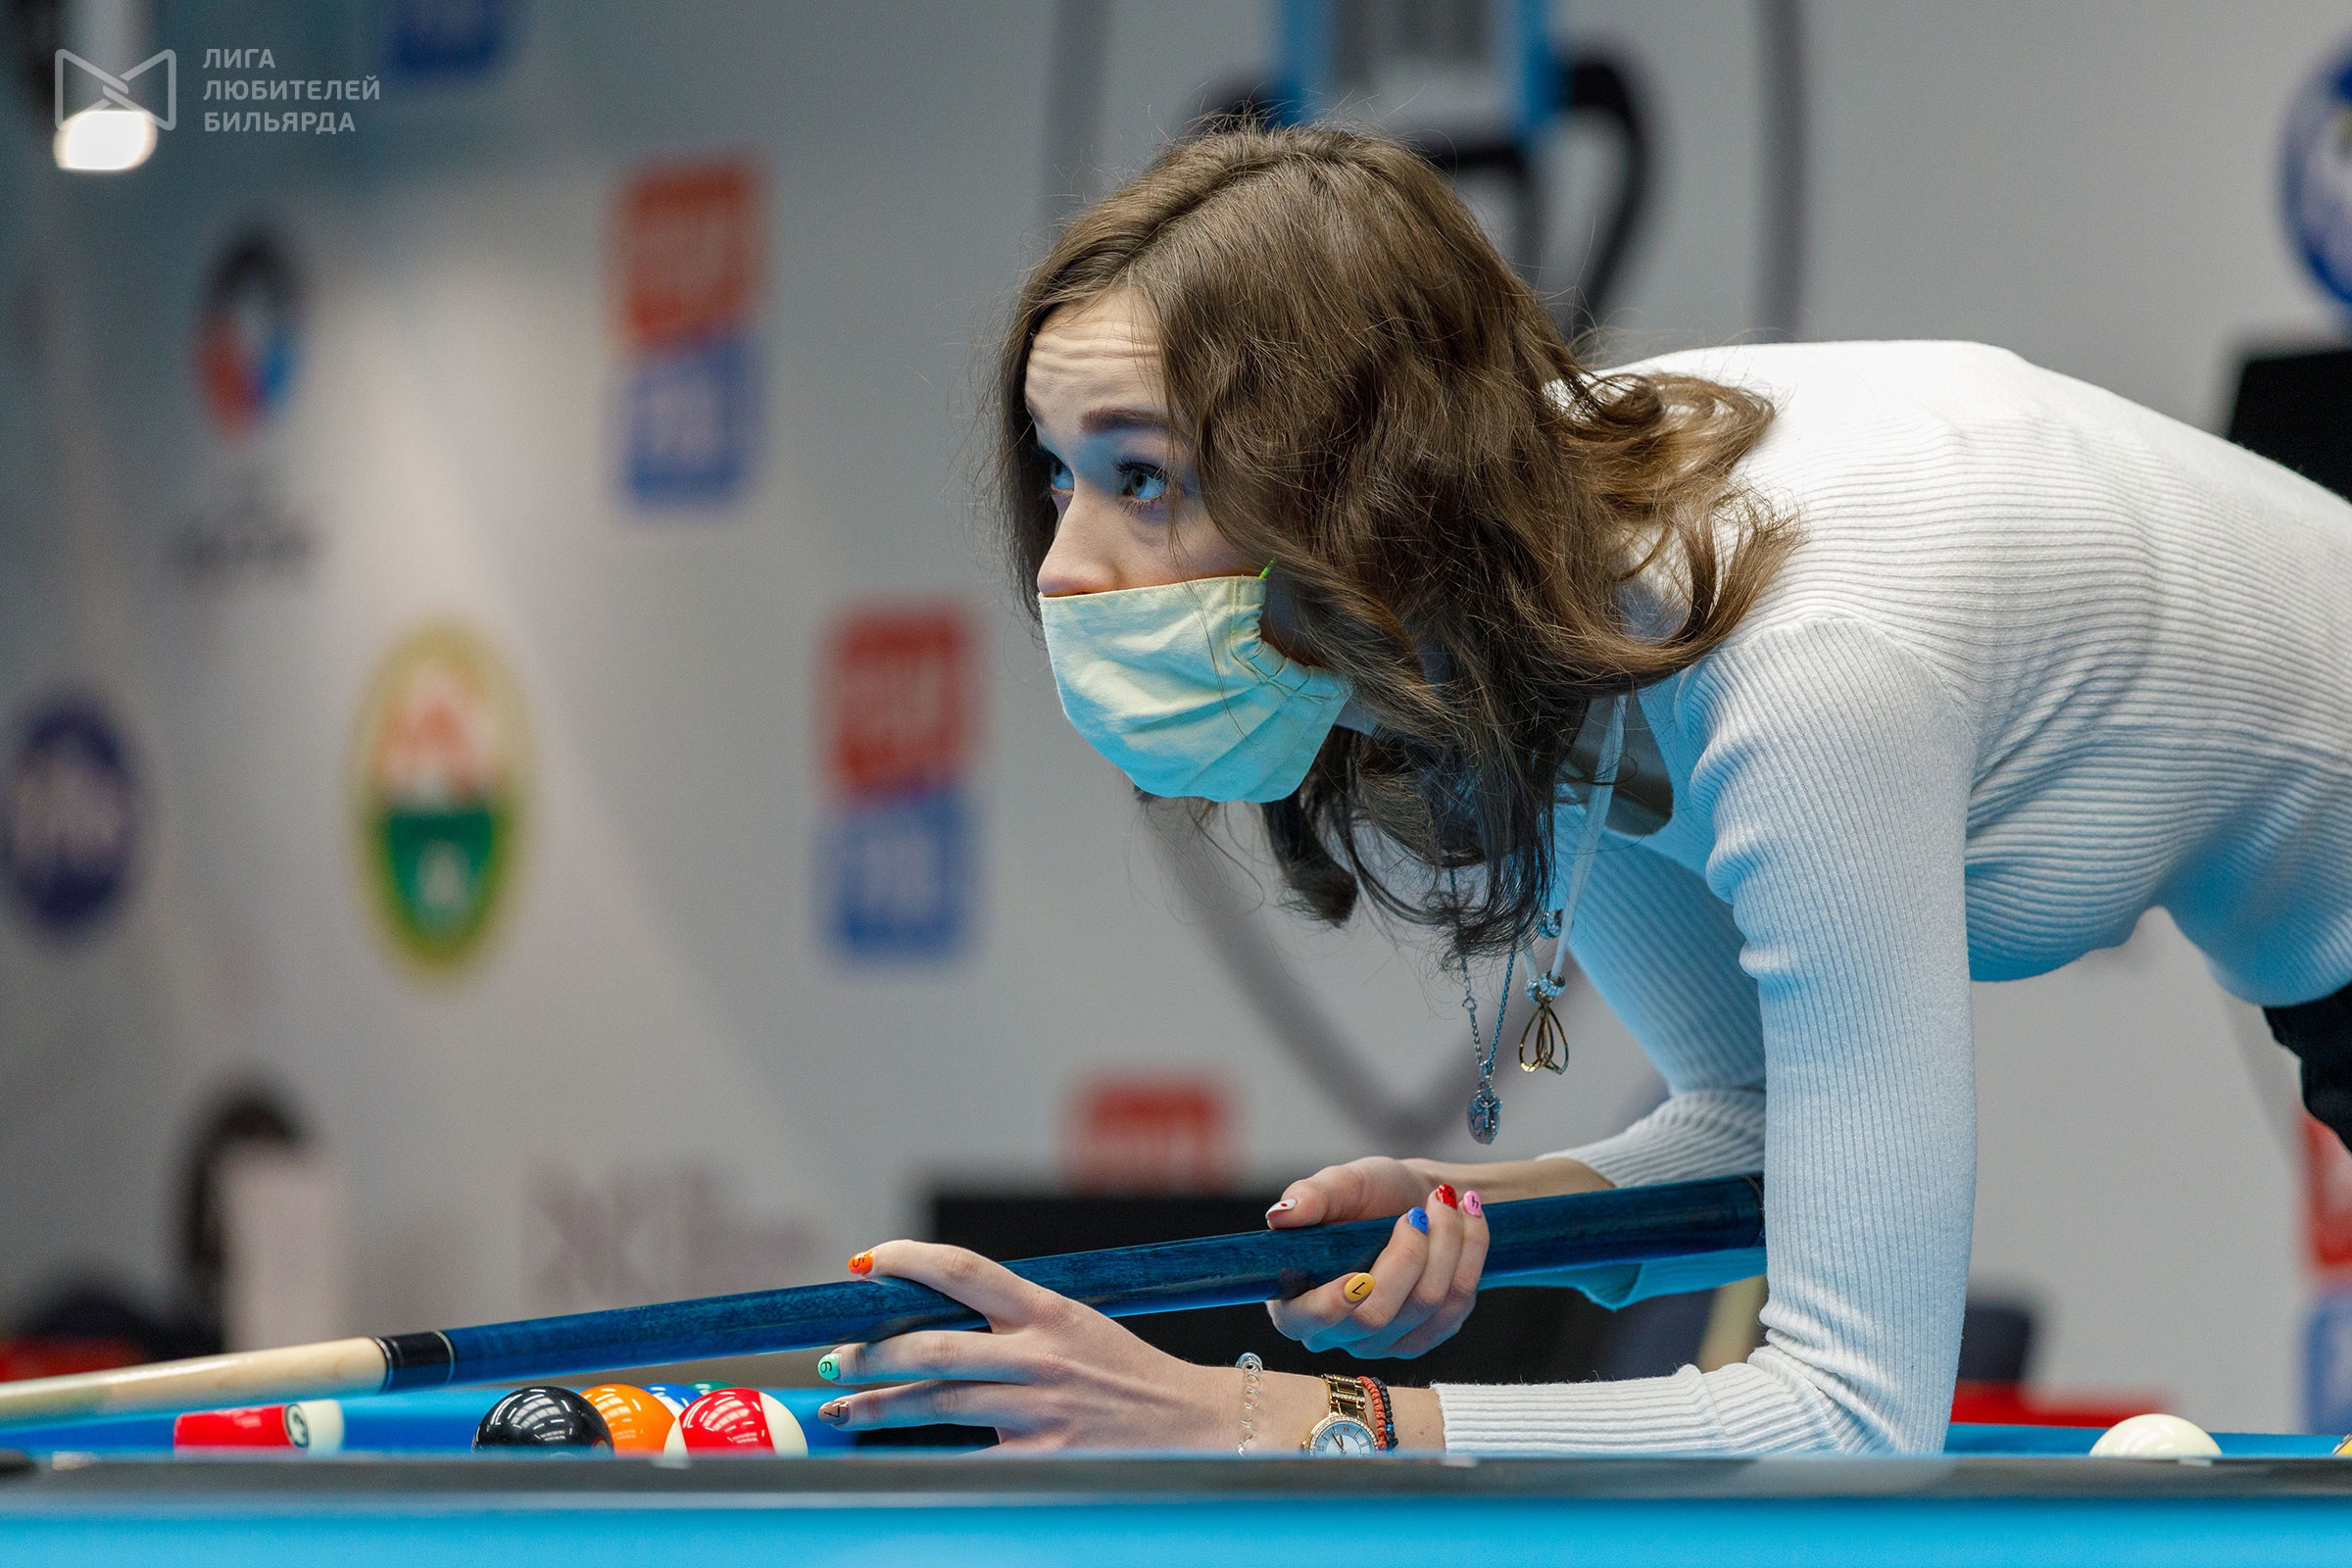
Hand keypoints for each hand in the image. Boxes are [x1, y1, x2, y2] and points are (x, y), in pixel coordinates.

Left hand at [812, 1241, 1235, 1450]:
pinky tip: (893, 1460)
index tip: (865, 1265)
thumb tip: (934, 1317)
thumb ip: (1014, 1318)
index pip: (964, 1269)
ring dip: (879, 1407)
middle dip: (872, 1351)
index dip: (906, 1259)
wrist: (1191, 1422)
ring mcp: (1042, 1408)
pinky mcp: (1045, 1456)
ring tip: (844, 1409)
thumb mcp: (1075, 1323)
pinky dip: (924, 1459)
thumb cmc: (1124, 1371)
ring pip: (938, 1402)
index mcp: (1048, 1309)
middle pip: (933, 1345)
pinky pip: (969, 1458)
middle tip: (836, 1358)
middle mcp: (1041, 1354)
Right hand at [1262, 1155, 1610, 1359]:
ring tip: (1448, 1201)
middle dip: (1410, 1255)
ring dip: (1448, 1245)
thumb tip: (1281, 1215)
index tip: (1360, 1275)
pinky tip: (1470, 1220)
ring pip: (1424, 1307)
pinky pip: (1457, 1307)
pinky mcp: (1425, 1338)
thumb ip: (1309, 1196)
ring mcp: (1383, 1343)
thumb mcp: (1338, 1184)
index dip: (1333, 1305)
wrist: (1418, 1200)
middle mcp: (1337, 1333)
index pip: (1308, 1321)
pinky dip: (1470, 1255)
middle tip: (1424, 1208)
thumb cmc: (1367, 1194)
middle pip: (1376, 1316)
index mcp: (1296, 1301)